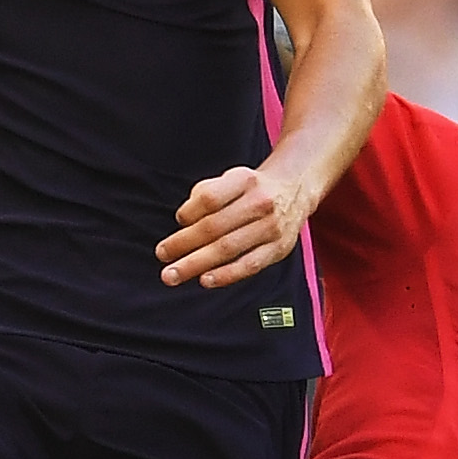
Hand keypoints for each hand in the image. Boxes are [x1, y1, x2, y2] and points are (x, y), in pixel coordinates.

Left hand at [159, 164, 305, 288]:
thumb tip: (185, 222)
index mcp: (244, 180)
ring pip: (228, 248)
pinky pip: (249, 265)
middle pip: (214, 227)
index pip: (209, 198)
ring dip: (197, 263)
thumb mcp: (231, 178)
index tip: (178, 221)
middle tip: (162, 256)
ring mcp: (271, 227)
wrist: (295, 188)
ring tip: (173, 274)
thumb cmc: (252, 187)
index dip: (189, 212)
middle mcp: (260, 202)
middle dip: (183, 244)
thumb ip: (206, 193)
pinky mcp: (279, 248)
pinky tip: (205, 280)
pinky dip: (226, 275)